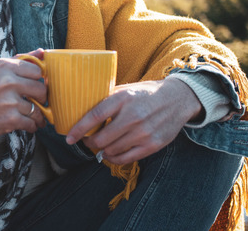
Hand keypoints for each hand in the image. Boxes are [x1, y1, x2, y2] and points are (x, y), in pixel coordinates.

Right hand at [0, 49, 46, 153]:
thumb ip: (18, 61)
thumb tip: (42, 52)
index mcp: (3, 66)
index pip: (36, 70)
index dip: (37, 80)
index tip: (34, 86)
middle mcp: (7, 81)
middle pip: (41, 89)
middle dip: (41, 98)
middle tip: (36, 102)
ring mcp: (9, 101)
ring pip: (37, 109)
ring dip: (37, 116)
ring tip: (33, 117)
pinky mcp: (10, 119)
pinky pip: (31, 123)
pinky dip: (31, 126)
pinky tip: (26, 125)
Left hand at [65, 76, 201, 165]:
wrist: (178, 99)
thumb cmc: (146, 93)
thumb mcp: (126, 89)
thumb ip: (107, 99)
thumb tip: (82, 109)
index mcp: (123, 98)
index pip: (95, 116)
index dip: (79, 128)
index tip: (69, 137)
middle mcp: (133, 116)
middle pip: (101, 138)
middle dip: (89, 142)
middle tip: (87, 140)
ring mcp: (144, 132)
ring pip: (112, 150)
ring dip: (102, 150)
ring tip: (100, 145)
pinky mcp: (153, 145)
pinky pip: (126, 158)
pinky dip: (114, 159)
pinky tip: (111, 154)